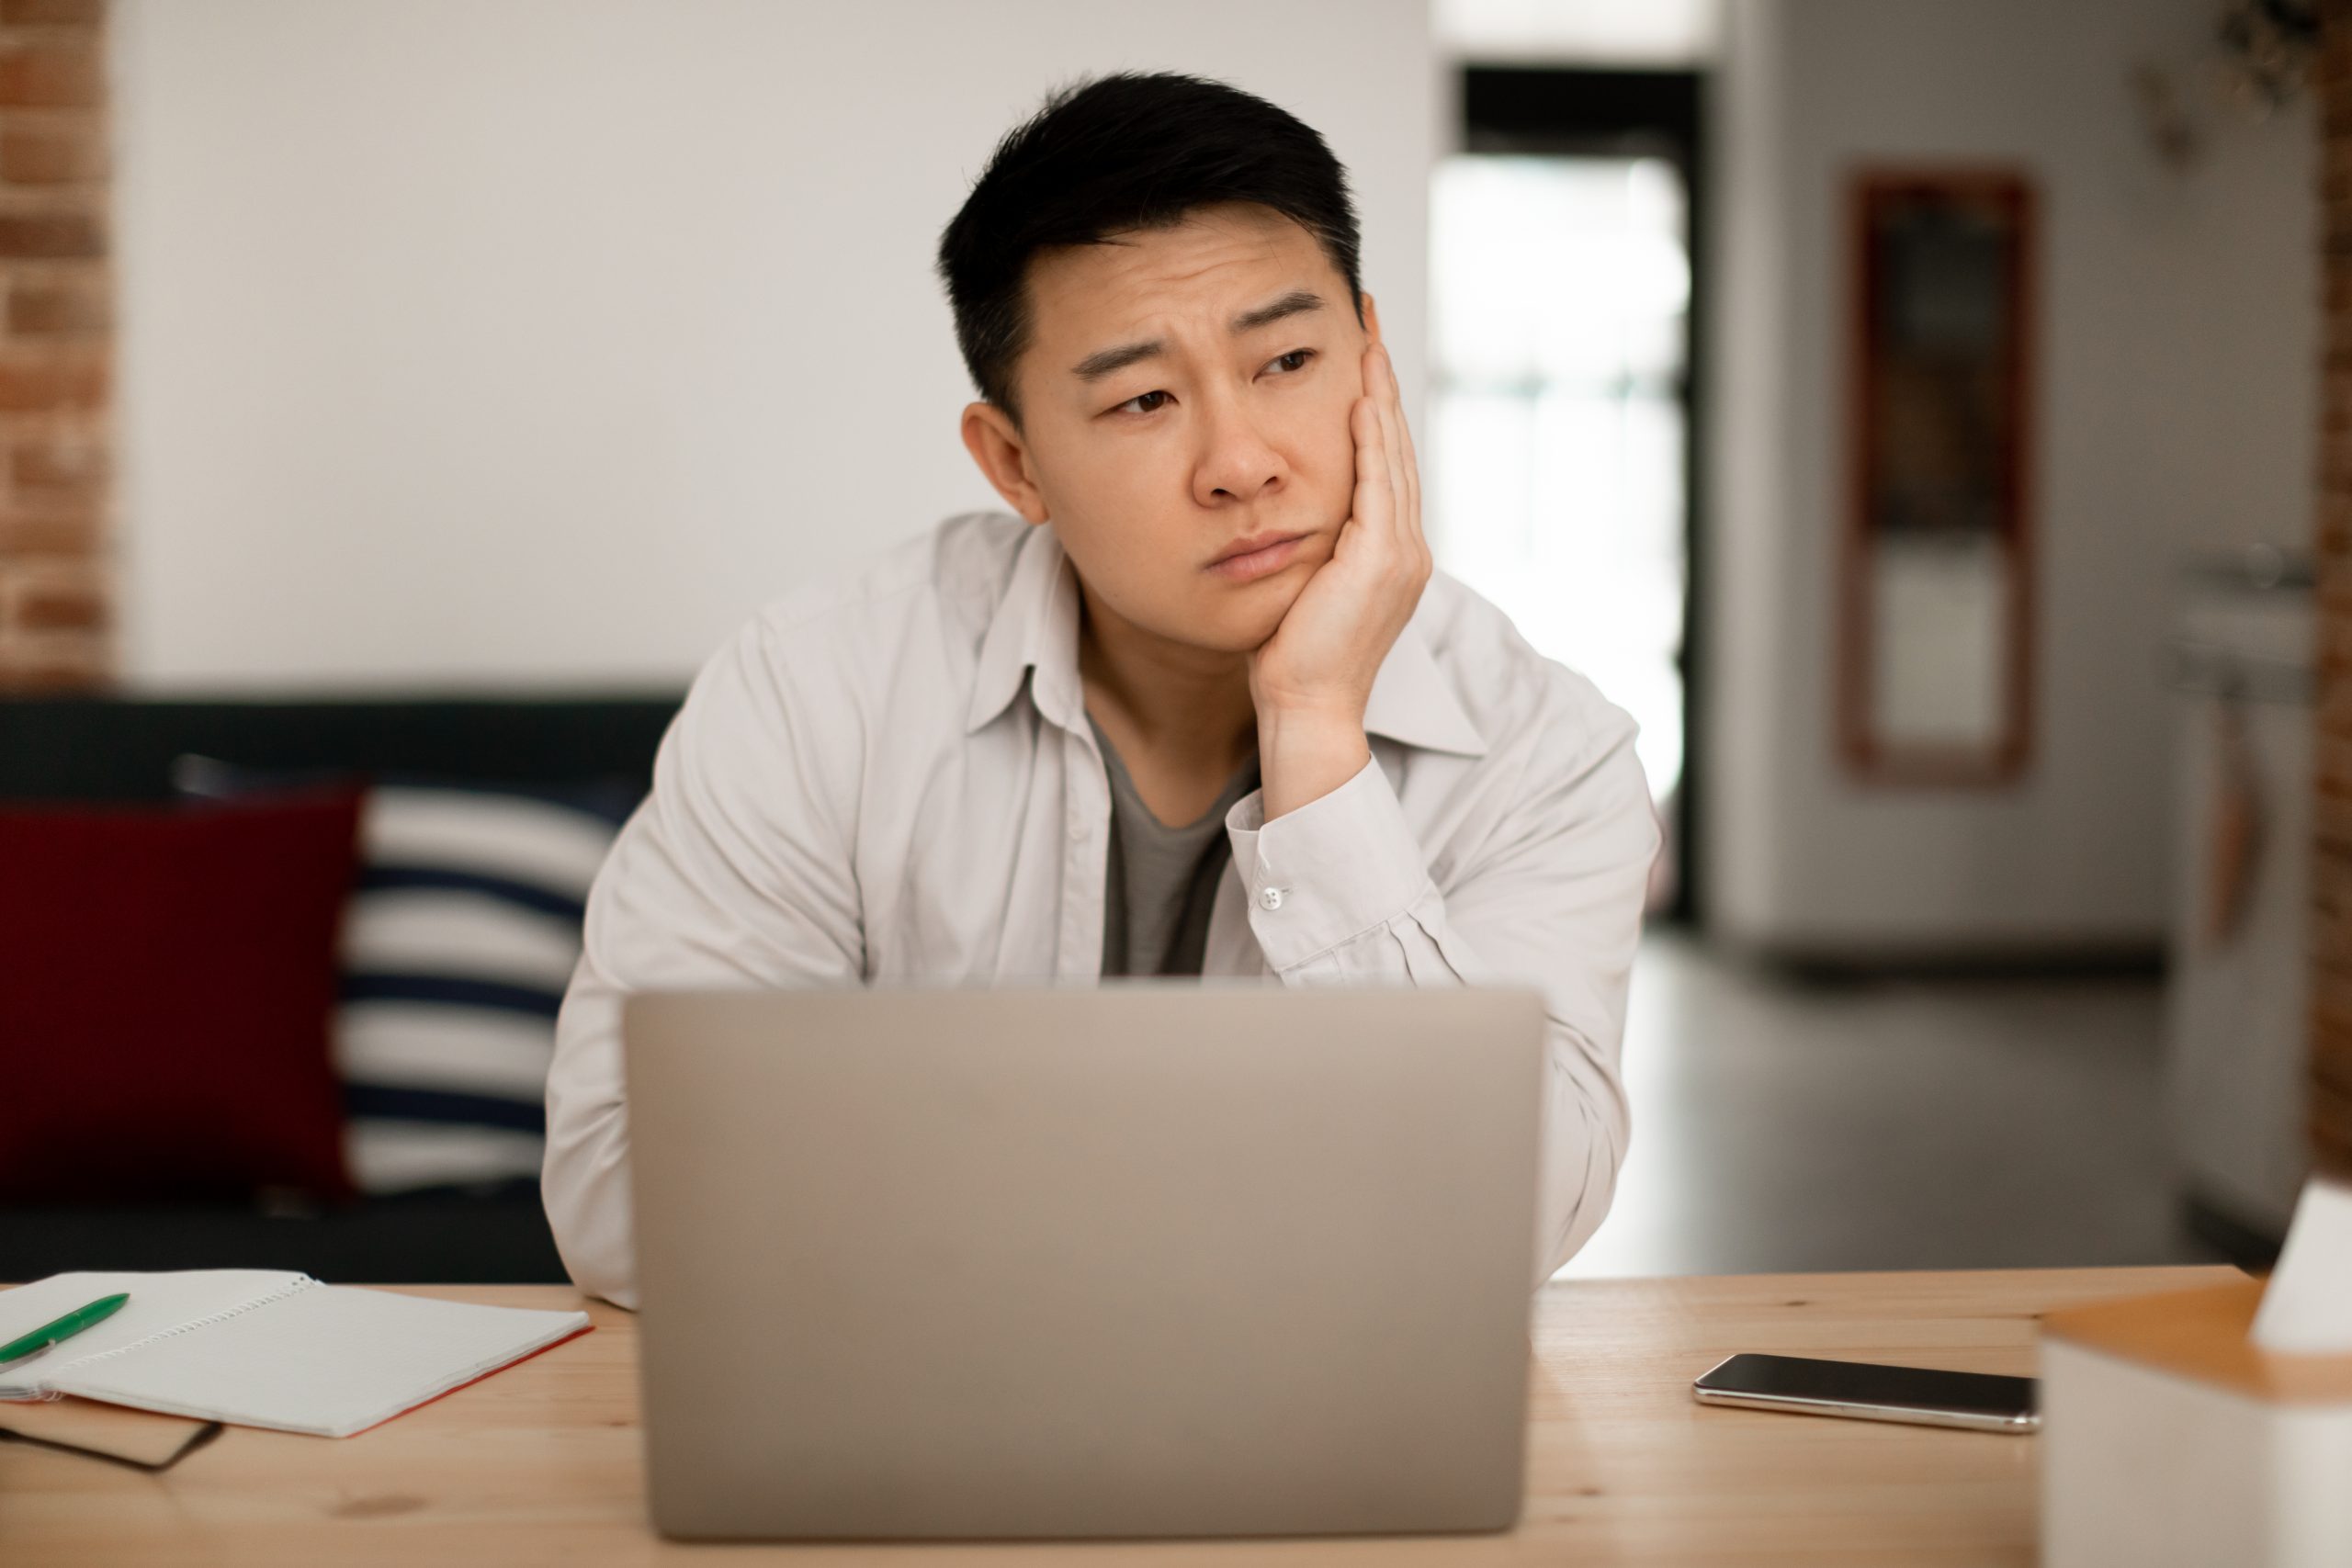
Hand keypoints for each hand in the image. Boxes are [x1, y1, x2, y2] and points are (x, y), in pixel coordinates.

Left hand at [1248, 340, 1431, 818]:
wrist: (1307, 710)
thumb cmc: (1291, 661)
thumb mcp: (1300, 587)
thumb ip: (1305, 545)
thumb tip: (1276, 512)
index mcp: (1389, 553)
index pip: (1383, 461)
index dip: (1372, 404)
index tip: (1358, 352)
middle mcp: (1406, 547)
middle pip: (1395, 444)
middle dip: (1381, 379)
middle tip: (1368, 319)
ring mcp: (1400, 553)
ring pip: (1392, 454)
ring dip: (1380, 392)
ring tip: (1367, 338)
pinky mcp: (1381, 560)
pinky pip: (1380, 483)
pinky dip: (1373, 437)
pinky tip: (1360, 396)